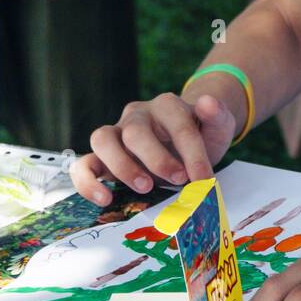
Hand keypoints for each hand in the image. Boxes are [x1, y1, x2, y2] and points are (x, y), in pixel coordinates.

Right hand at [70, 93, 237, 204]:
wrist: (185, 142)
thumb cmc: (200, 135)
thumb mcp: (217, 127)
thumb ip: (217, 116)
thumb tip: (207, 102)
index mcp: (167, 106)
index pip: (178, 125)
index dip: (193, 153)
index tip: (204, 178)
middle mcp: (137, 116)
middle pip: (137, 132)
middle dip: (158, 159)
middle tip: (178, 180)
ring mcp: (116, 134)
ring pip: (102, 139)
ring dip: (122, 166)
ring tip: (144, 187)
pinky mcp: (102, 157)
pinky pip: (83, 163)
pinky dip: (87, 181)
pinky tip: (104, 199)